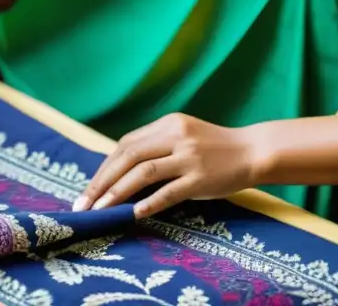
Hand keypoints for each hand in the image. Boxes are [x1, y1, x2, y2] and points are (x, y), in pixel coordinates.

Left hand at [73, 114, 261, 218]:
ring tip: (100, 210)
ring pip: (144, 172)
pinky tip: (134, 213)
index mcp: (168, 124)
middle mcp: (176, 136)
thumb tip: (119, 168)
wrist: (253, 151)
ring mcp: (189, 157)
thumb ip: (156, 145)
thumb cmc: (214, 147)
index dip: (105, 167)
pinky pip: (170, 191)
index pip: (126, 144)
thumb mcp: (183, 135)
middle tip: (84, 203)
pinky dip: (150, 202)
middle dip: (102, 181)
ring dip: (117, 192)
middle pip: (129, 156)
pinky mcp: (201, 178)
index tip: (90, 188)